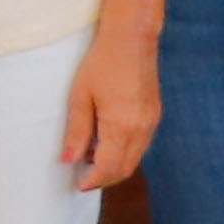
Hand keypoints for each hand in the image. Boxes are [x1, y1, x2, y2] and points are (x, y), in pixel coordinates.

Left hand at [62, 31, 163, 190]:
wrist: (132, 38)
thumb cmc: (102, 63)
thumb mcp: (80, 96)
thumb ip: (77, 131)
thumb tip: (69, 161)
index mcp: (121, 126)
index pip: (108, 167)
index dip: (94, 180)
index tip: (79, 185)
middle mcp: (141, 128)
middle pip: (125, 168)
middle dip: (104, 178)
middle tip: (83, 177)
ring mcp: (151, 122)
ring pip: (135, 158)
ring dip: (115, 165)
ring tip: (90, 158)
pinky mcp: (155, 115)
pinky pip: (141, 144)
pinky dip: (125, 151)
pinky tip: (106, 141)